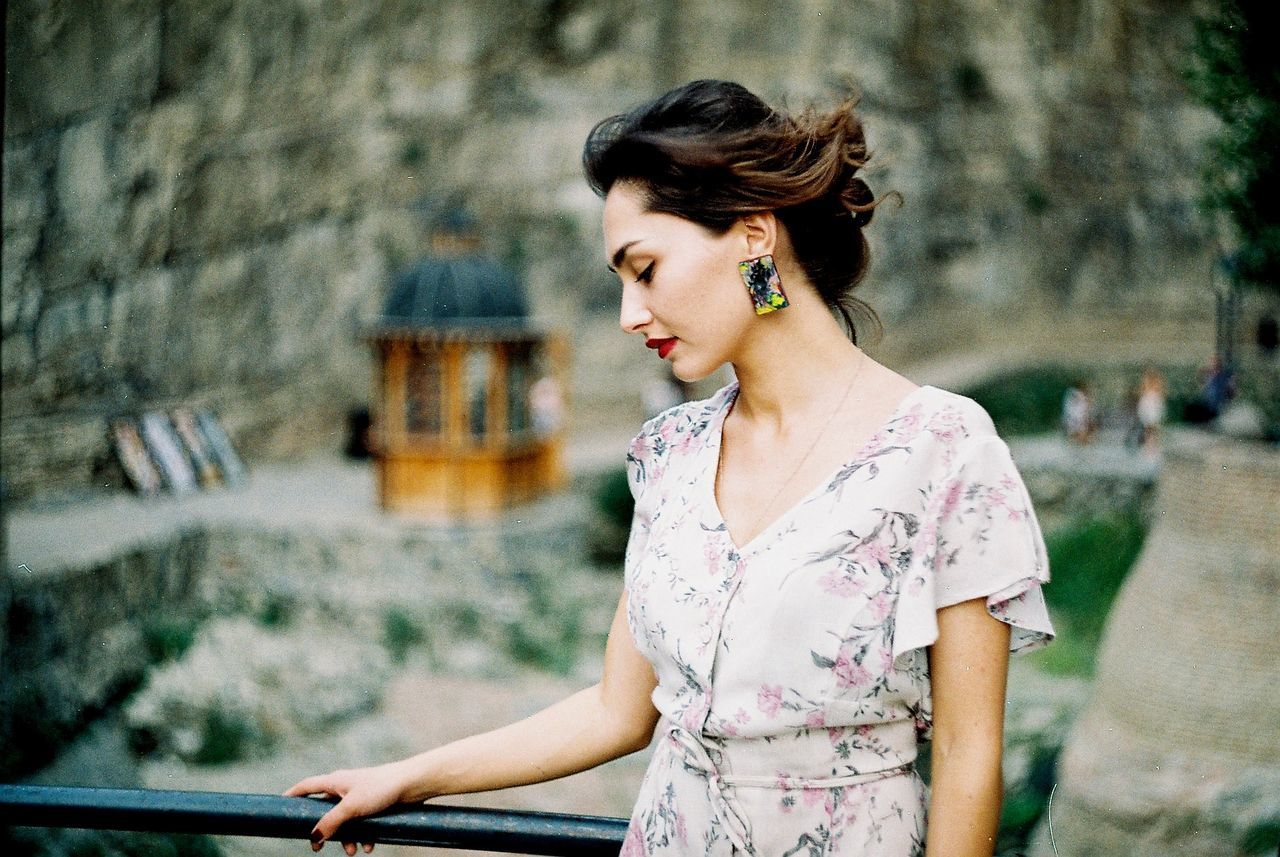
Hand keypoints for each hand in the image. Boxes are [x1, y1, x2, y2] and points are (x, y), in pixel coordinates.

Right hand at [284, 761, 411, 854]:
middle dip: (324, 831)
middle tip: (318, 848)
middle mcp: (345, 787)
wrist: (412, 783)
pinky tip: (369, 846)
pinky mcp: (373, 804)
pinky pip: (361, 823)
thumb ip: (331, 822)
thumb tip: (314, 837)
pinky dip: (362, 835)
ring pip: (344, 821)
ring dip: (346, 838)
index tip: (280, 803)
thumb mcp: (351, 807)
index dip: (293, 795)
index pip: (307, 786)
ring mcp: (359, 796)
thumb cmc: (381, 788)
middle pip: (325, 811)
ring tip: (353, 851)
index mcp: (335, 781)